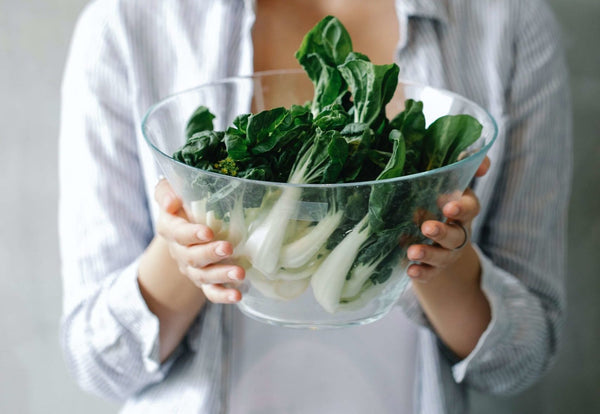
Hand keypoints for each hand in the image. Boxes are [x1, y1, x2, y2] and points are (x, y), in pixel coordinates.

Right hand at [154, 178, 244, 302]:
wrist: (186, 225)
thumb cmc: (183, 202)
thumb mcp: (171, 190)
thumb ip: (166, 192)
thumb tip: (171, 202)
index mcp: (170, 229)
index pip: (177, 233)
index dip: (191, 234)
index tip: (208, 232)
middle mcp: (179, 252)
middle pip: (191, 257)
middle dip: (210, 254)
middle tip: (227, 248)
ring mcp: (192, 269)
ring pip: (202, 277)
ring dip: (221, 275)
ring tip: (239, 274)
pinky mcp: (204, 281)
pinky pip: (211, 292)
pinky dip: (223, 296)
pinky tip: (238, 295)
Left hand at [406, 156, 489, 282]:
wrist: (435, 237)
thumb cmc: (439, 199)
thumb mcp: (448, 180)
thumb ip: (462, 164)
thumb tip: (483, 164)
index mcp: (462, 208)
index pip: (470, 207)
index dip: (461, 208)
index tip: (448, 206)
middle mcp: (458, 232)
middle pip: (457, 235)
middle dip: (443, 232)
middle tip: (427, 227)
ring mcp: (446, 252)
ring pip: (443, 256)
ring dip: (429, 253)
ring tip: (412, 251)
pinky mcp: (433, 267)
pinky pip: (429, 273)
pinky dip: (421, 272)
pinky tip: (410, 270)